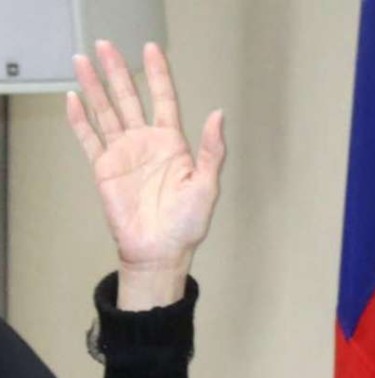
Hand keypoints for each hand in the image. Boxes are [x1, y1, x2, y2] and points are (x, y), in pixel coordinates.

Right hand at [66, 41, 225, 309]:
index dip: (157, 74)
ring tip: (83, 60)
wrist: (160, 251)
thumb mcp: (208, 186)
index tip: (151, 50)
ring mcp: (124, 154)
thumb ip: (212, 150)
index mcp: (173, 144)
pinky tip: (72, 98)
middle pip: (129, 98)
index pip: (164, 99)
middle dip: (117, 71)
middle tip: (105, 45)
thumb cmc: (187, 225)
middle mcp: (147, 144)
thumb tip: (218, 114)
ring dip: (94, 87)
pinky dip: (79, 119)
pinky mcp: (105, 169)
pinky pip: (89, 138)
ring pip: (106, 112)